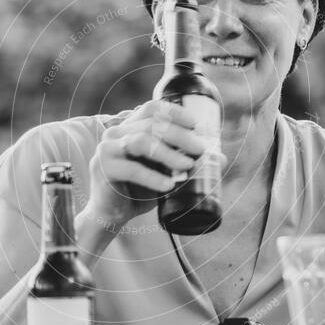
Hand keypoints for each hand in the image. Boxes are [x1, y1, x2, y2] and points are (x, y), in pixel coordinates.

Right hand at [85, 101, 206, 228]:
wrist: (111, 214)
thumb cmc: (138, 191)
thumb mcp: (164, 174)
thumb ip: (184, 163)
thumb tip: (220, 159)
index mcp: (129, 128)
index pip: (151, 109)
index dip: (174, 113)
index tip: (196, 125)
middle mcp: (116, 134)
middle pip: (151, 125)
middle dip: (179, 136)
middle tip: (200, 149)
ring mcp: (107, 149)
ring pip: (141, 142)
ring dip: (168, 153)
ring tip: (187, 166)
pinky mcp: (104, 168)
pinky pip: (132, 169)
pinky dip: (153, 177)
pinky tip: (168, 186)